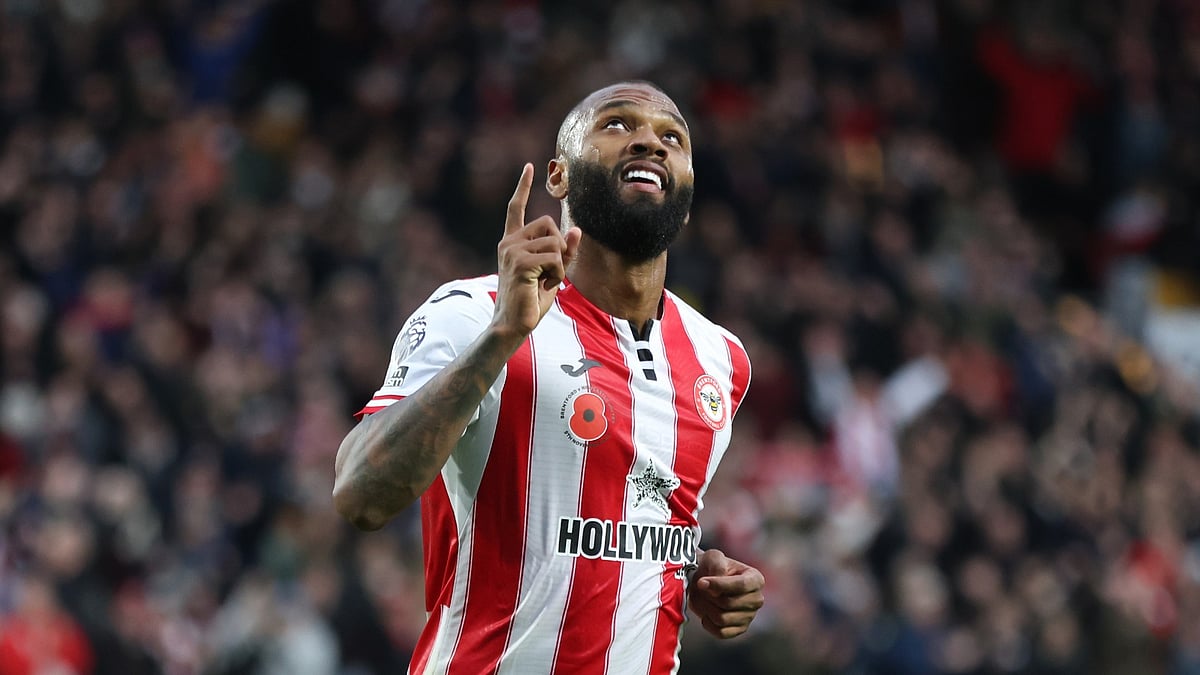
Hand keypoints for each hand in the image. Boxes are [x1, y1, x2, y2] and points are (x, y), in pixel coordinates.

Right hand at [492, 163, 580, 337]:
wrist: (514, 324)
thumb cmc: (531, 300)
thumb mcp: (553, 272)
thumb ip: (565, 251)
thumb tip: (577, 229)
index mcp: (512, 242)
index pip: (515, 208)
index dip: (523, 187)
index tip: (529, 167)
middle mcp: (509, 242)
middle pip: (548, 223)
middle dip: (559, 246)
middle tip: (550, 271)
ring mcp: (512, 250)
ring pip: (555, 241)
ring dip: (559, 264)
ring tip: (545, 281)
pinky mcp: (519, 262)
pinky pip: (554, 257)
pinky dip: (558, 273)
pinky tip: (545, 285)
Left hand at [688, 549, 764, 638]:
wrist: (704, 581)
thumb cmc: (711, 567)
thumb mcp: (713, 557)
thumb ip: (717, 567)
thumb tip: (717, 593)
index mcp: (755, 579)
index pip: (741, 585)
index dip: (720, 585)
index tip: (701, 582)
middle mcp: (756, 599)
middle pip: (729, 603)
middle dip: (708, 596)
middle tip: (700, 589)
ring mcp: (749, 616)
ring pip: (722, 618)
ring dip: (705, 608)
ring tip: (702, 599)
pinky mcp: (739, 629)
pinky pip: (721, 632)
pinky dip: (708, 623)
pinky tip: (706, 613)